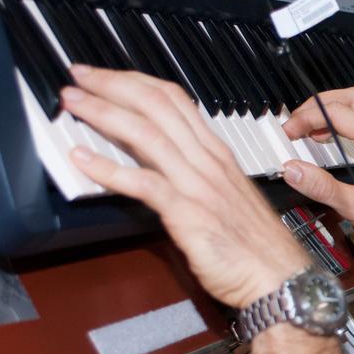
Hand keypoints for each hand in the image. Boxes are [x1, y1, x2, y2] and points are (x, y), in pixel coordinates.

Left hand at [61, 65, 309, 308]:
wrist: (280, 277)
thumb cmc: (256, 246)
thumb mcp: (227, 197)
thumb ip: (196, 176)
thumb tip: (159, 164)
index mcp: (217, 154)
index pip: (174, 100)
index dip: (135, 81)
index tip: (105, 76)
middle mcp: (207, 162)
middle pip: (156, 106)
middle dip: (112, 85)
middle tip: (79, 77)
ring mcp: (198, 185)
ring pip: (146, 134)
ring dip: (103, 113)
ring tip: (73, 104)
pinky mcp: (189, 214)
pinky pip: (144, 183)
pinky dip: (108, 168)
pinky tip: (82, 158)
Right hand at [280, 88, 353, 254]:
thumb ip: (320, 186)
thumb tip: (293, 170)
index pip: (338, 113)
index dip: (307, 118)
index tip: (291, 131)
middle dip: (322, 103)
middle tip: (300, 118)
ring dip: (338, 110)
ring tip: (314, 128)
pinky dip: (352, 122)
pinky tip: (340, 139)